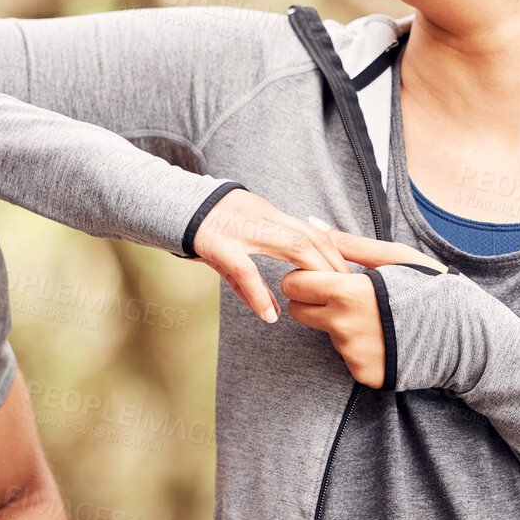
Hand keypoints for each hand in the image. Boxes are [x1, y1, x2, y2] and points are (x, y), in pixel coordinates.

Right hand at [191, 190, 349, 321]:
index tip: (351, 275)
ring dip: (312, 272)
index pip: (312, 230)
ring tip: (323, 296)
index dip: (335, 252)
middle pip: (310, 236)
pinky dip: (258, 293)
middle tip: (349, 288)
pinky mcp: (217, 244)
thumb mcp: (233, 247)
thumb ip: (251, 278)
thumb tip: (271, 310)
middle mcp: (259, 218)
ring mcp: (240, 230)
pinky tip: (269, 314)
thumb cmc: (203, 228)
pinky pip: (244, 269)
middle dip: (333, 262)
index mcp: (266, 215)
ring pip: (291, 244)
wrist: (169, 205)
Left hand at [280, 218, 446, 388]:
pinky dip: (360, 346)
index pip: (294, 285)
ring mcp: (352, 355)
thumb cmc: (431, 289)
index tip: (323, 274)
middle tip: (342, 294)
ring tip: (378, 316)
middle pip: (299, 312)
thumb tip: (313, 224)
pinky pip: (347, 355)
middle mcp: (343, 328)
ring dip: (342, 323)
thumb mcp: (394, 257)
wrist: (467, 337)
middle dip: (312, 300)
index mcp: (347, 293)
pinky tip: (386, 336)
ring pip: (327, 333)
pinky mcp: (363, 375)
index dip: (305, 277)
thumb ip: (349, 243)